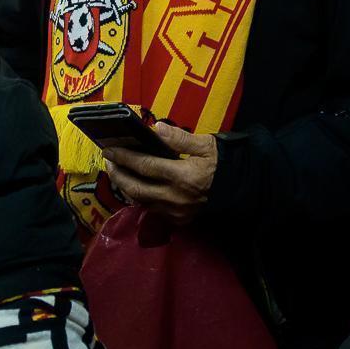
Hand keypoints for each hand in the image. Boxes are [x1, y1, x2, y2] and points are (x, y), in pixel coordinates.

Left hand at [100, 124, 217, 225]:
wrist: (241, 189)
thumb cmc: (223, 163)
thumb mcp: (206, 144)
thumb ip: (180, 138)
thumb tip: (156, 128)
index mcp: (183, 176)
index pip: (145, 166)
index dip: (125, 157)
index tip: (110, 149)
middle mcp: (175, 197)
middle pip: (136, 188)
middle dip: (118, 174)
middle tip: (109, 160)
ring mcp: (176, 212)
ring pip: (141, 201)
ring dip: (127, 186)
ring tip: (119, 171)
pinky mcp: (178, 220)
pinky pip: (152, 209)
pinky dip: (141, 197)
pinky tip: (138, 185)